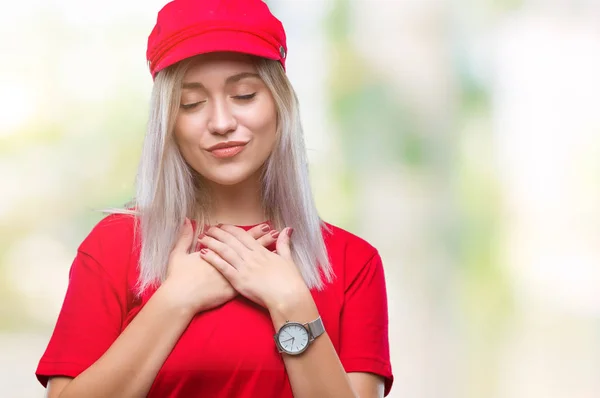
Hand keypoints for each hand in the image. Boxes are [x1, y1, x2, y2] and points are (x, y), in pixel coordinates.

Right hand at [161, 219, 279, 314]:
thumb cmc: (179, 278)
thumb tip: (187, 221)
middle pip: (250, 249)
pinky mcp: (232, 289)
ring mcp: (232, 276)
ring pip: (253, 264)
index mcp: (218, 252)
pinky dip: (261, 275)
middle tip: (275, 232)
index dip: (252, 233)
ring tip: (277, 249)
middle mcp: (228, 263)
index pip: (239, 240)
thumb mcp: (178, 254)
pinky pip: (251, 281)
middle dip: (263, 240)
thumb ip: (184, 237)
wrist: (181, 298)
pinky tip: (271, 271)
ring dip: (265, 255)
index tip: (264, 225)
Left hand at [198, 225, 309, 309]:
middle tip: (208, 229)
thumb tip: (287, 229)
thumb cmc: (290, 280)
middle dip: (218, 233)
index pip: (243, 236)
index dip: (231, 229)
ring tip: (202, 238)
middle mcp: (251, 257)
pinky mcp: (239, 280)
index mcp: (261, 251)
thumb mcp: (288, 259)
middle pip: (231, 240)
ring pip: (225, 251)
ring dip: (212, 243)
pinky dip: (212, 259)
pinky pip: (223, 266)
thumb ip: (284, 244)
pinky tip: (203, 253)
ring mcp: (244, 268)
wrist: (288, 297)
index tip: (222, 226)